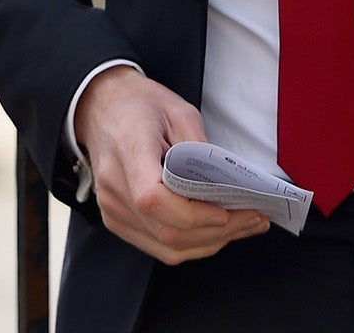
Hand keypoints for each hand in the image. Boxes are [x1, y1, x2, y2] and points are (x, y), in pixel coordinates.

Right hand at [73, 66, 268, 264]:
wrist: (100, 106)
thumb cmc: (139, 105)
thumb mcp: (178, 111)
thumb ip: (200, 150)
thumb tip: (227, 187)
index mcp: (128, 150)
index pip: (154, 199)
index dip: (194, 214)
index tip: (226, 211)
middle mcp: (114, 185)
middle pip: (166, 230)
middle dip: (217, 233)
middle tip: (253, 219)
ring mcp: (111, 206)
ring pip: (165, 247)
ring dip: (209, 243)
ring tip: (243, 227)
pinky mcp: (115, 219)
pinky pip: (157, 246)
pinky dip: (190, 244)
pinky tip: (214, 231)